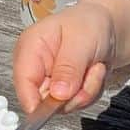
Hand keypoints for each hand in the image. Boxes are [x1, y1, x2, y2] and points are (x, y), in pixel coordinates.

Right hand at [12, 0, 129, 113]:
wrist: (106, 25)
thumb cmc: (89, 24)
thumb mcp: (82, 41)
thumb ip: (69, 68)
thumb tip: (57, 94)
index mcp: (29, 49)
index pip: (24, 84)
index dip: (37, 101)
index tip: (61, 103)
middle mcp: (34, 68)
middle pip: (44, 100)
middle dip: (75, 93)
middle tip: (92, 72)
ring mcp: (47, 81)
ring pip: (64, 105)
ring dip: (86, 91)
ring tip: (94, 67)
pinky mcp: (60, 91)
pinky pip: (75, 104)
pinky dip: (91, 92)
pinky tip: (93, 73)